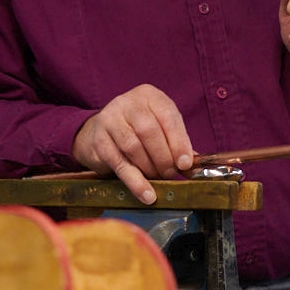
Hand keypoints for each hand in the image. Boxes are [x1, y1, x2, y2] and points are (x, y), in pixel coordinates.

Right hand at [72, 84, 194, 204]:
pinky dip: (135, 181)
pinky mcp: (98, 141)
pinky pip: (119, 164)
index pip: (168, 116)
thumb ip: (175, 143)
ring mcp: (110, 120)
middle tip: (171, 174)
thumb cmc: (136, 130)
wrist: (97, 132)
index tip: (186, 164)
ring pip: (133, 147)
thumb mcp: (158, 127)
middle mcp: (128, 103)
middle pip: (149, 131)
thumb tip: (192, 167)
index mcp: (149, 96)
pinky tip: (146, 193)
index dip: (179, 142)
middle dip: (164, 157)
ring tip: (159, 180)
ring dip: (150, 169)